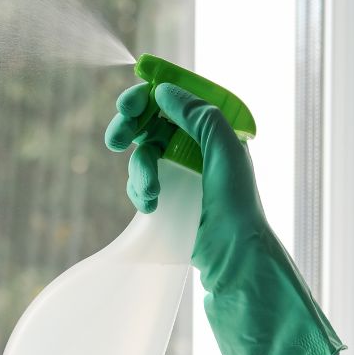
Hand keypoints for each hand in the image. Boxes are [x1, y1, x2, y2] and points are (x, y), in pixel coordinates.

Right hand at [106, 82, 343, 354]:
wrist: (235, 263)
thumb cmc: (238, 208)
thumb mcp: (225, 153)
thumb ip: (198, 116)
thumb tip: (164, 92)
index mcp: (218, 130)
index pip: (178, 98)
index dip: (152, 94)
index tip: (130, 102)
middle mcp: (201, 147)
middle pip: (154, 120)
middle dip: (132, 127)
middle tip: (115, 139)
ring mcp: (184, 173)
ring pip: (145, 152)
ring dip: (139, 169)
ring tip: (149, 193)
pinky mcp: (171, 198)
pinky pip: (143, 180)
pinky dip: (140, 189)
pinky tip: (149, 206)